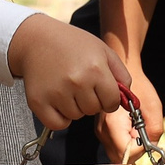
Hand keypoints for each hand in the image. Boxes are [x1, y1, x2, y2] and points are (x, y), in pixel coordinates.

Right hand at [7, 14, 132, 131]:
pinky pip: (58, 124)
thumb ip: (120, 74)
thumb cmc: (72, 45)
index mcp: (95, 69)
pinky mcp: (39, 102)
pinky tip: (58, 101)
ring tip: (67, 87)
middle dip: (91, 101)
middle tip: (80, 84)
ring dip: (75, 107)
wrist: (36, 40)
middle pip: (94, 110)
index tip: (101, 91)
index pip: (112, 102)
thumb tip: (127, 100)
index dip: (109, 98)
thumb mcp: (102, 50)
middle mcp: (77, 82)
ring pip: (76, 116)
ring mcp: (57, 93)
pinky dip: (60, 118)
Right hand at [93, 64, 162, 160]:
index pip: (126, 153)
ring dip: (130, 148)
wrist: (123, 72)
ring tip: (136, 129)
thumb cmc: (138, 86)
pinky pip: (114, 147)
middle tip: (143, 135)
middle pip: (120, 158)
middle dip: (135, 152)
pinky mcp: (102, 132)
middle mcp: (103, 130)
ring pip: (116, 155)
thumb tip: (152, 147)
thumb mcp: (154, 106)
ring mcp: (100, 132)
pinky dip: (125, 143)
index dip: (141, 149)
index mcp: (113, 124)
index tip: (146, 137)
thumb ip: (155, 130)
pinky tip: (130, 128)